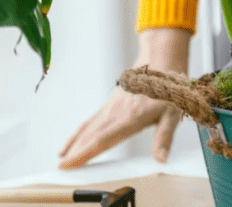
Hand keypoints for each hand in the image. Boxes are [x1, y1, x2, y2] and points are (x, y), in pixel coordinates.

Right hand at [58, 27, 192, 168]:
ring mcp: (110, 108)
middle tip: (60, 168)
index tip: (69, 163)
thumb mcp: (172, 114)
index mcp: (129, 118)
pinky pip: (90, 121)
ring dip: (73, 142)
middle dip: (74, 152)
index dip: (84, 152)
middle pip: (90, 136)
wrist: (159, 62)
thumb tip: (161, 158)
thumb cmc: (167, 88)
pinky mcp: (109, 105)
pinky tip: (73, 140)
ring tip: (61, 157)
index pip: (102, 139)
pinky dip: (79, 132)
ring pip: (87, 127)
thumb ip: (164, 137)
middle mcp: (115, 113)